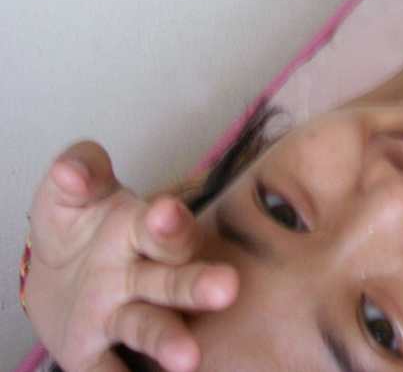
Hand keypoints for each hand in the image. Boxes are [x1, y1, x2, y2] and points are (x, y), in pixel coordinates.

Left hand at [24, 141, 238, 371]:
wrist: (56, 274)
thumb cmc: (79, 227)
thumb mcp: (72, 195)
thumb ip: (79, 172)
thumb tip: (72, 170)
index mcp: (139, 232)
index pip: (161, 228)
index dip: (168, 223)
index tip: (167, 212)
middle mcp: (141, 276)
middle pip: (173, 280)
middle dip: (197, 285)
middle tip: (226, 288)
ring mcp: (120, 317)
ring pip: (150, 327)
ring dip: (170, 341)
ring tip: (189, 360)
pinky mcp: (93, 354)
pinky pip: (108, 371)